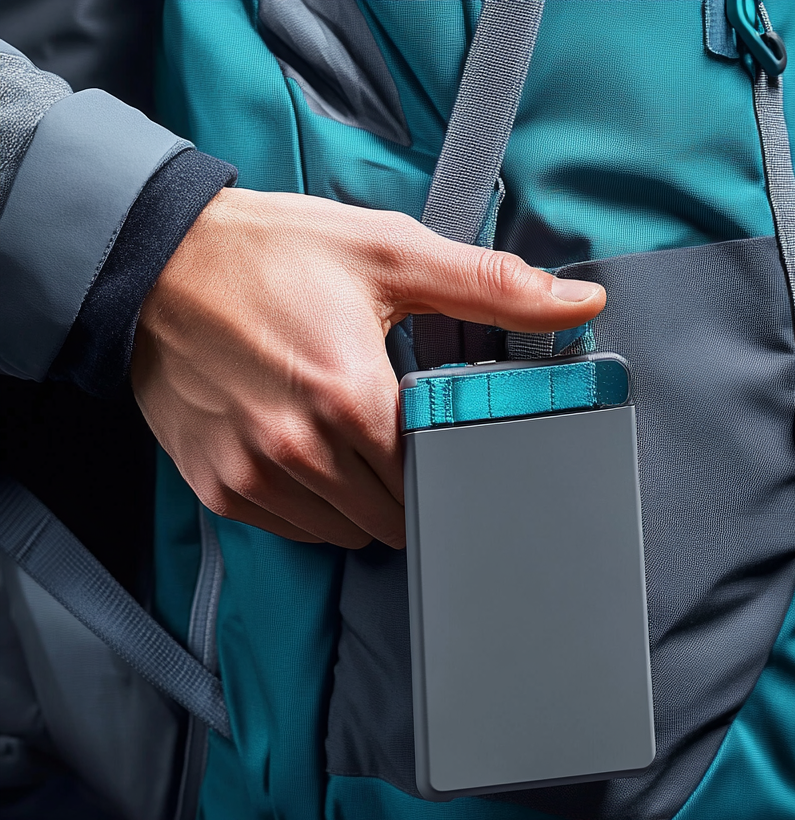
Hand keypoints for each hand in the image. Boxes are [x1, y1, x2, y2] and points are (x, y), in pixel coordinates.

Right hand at [132, 187, 604, 548]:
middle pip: (395, 515)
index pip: (434, 479)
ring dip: (364, 500)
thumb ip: (490, 287)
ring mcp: (255, 476)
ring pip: (347, 532)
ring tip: (351, 439)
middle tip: (397, 434)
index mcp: (351, 397)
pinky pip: (297, 530)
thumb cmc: (274, 254)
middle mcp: (300, 450)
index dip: (450, 463)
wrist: (155, 262)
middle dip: (411, 484)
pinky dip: (316, 506)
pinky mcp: (221, 489)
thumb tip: (580, 303)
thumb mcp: (388, 254)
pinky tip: (310, 453)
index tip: (446, 441)